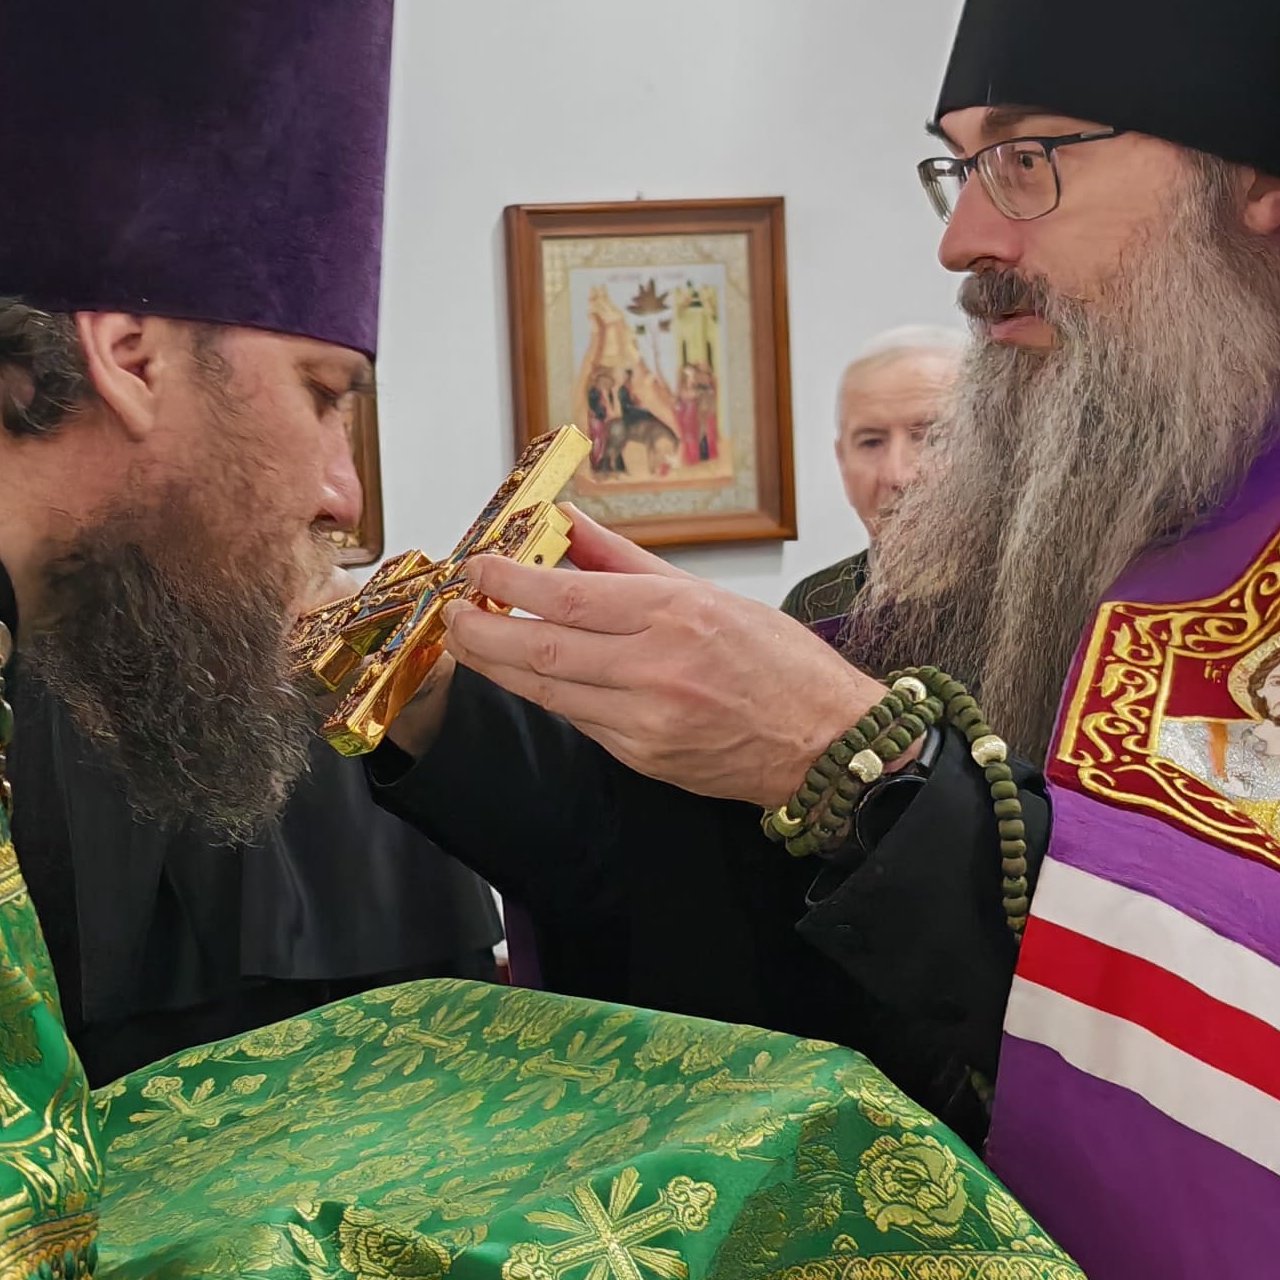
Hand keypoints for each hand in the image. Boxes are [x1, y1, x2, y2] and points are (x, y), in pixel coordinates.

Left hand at [442, 511, 882, 807]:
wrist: (825, 744)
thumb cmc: (778, 664)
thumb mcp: (706, 592)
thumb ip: (624, 559)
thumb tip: (565, 522)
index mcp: (674, 614)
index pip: (565, 594)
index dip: (507, 582)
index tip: (477, 568)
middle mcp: (656, 667)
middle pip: (540, 650)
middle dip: (482, 631)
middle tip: (454, 613)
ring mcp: (646, 720)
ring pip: (549, 690)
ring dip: (501, 666)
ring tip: (474, 640)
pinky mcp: (643, 757)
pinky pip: (578, 719)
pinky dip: (549, 694)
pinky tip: (530, 675)